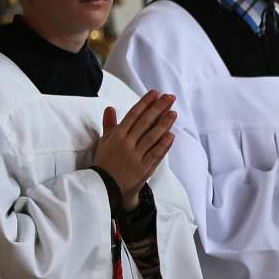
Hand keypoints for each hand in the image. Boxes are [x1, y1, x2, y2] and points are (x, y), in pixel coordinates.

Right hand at [94, 90, 176, 209]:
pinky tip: (171, 135)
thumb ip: (109, 124)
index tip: (155, 93)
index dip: (145, 103)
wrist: (105, 185)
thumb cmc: (106, 161)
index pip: (133, 115)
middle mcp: (126, 144)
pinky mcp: (143, 168)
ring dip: (164, 124)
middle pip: (145, 122)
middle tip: (169, 97)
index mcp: (117, 135)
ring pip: (152, 137)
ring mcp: (135, 156)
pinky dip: (163, 145)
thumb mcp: (104, 141)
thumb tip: (110, 107)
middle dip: (158, 108)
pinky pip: (155, 154)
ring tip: (174, 113)